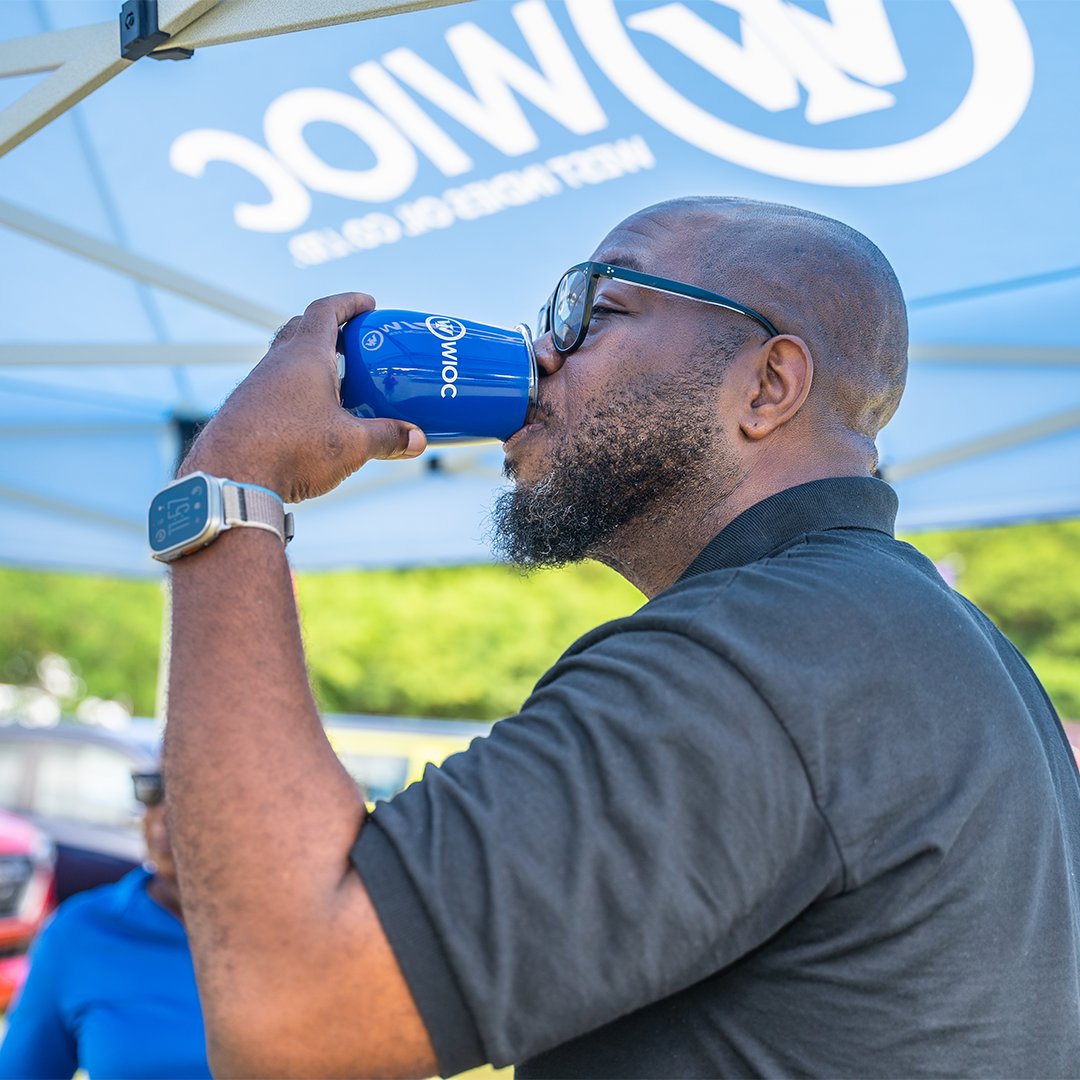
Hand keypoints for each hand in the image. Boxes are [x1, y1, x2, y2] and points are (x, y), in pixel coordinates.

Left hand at [180, 293, 425, 502]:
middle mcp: (276, 364)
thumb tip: (416, 440)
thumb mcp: (351, 445)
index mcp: (305, 356)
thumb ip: (387, 437)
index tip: (368, 304)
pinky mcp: (243, 414)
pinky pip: (273, 392)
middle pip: (299, 330)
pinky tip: (308, 421)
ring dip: (310, 366)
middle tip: (353, 343)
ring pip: (284, 363)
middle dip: (328, 330)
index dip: (348, 303)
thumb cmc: (292, 450)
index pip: (325, 311)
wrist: (230, 479)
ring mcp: (255, 388)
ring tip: (336, 387)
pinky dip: (295, 395)